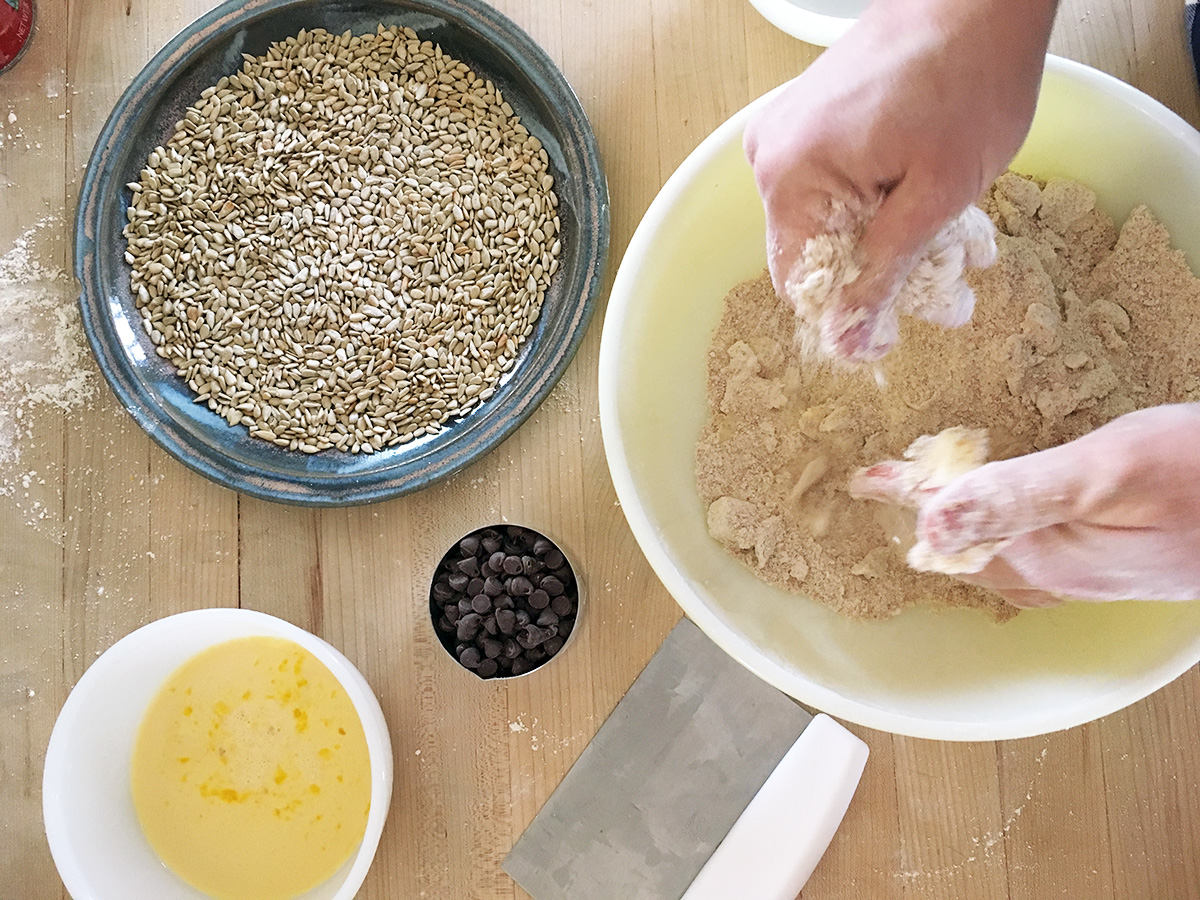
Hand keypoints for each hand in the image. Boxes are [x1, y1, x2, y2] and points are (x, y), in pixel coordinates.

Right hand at [743, 0, 1056, 359]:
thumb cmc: (969, 81)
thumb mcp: (937, 195)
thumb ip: (884, 272)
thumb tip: (847, 342)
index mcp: (791, 177)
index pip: (799, 284)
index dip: (847, 314)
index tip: (898, 329)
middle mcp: (772, 156)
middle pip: (812, 253)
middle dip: (876, 273)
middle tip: (945, 276)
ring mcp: (787, 131)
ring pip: (827, 221)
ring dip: (884, 237)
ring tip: (949, 231)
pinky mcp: (809, 117)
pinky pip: (831, 185)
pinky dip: (876, 201)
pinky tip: (926, 194)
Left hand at [868, 406, 1199, 606]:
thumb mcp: (1108, 472)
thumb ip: (1020, 494)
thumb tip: (930, 519)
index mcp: (1044, 558)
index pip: (946, 528)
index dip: (901, 497)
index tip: (860, 479)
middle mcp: (1058, 578)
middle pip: (964, 553)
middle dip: (922, 520)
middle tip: (887, 482)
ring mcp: (1089, 577)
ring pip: (998, 558)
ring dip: (959, 527)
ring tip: (932, 496)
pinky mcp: (1116, 564)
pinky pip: (1033, 554)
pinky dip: (1002, 528)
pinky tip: (1008, 515)